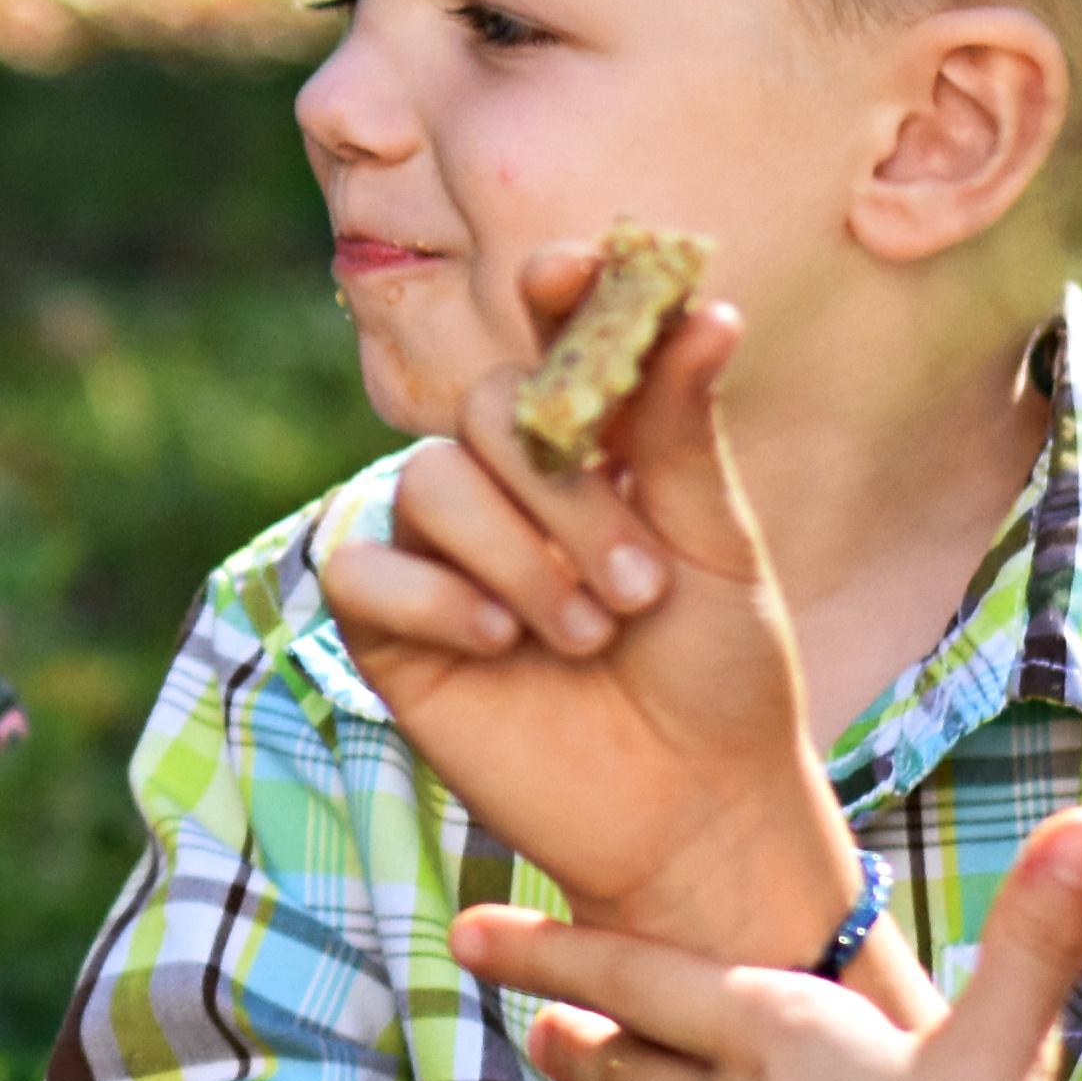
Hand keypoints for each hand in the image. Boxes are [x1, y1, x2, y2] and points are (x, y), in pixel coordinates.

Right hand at [317, 245, 857, 964]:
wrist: (692, 811)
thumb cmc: (720, 675)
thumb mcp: (718, 547)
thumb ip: (683, 433)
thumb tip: (707, 307)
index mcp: (588, 448)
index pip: (550, 340)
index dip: (554, 296)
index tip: (574, 268)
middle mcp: (504, 487)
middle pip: (477, 408)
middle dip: (559, 488)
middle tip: (636, 583)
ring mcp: (441, 556)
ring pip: (425, 484)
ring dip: (515, 555)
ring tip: (588, 633)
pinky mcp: (391, 630)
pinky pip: (361, 567)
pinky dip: (431, 594)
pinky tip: (497, 641)